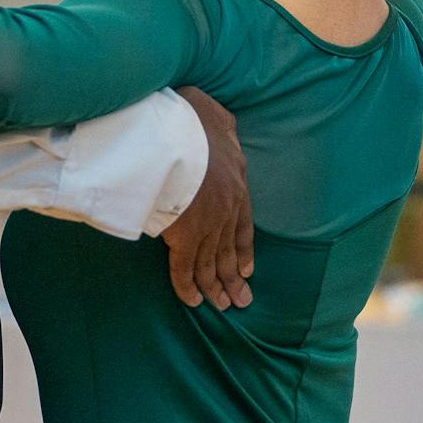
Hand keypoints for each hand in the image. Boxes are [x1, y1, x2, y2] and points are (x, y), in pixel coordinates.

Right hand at [162, 86, 253, 310]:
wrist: (175, 135)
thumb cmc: (190, 119)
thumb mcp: (216, 115)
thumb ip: (223, 128)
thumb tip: (226, 126)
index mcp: (236, 183)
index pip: (243, 225)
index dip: (244, 249)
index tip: (247, 269)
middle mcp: (226, 209)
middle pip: (230, 250)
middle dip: (234, 278)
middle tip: (241, 301)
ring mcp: (206, 225)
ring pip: (211, 263)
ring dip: (216, 287)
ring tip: (222, 306)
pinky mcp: (183, 236)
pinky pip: (184, 268)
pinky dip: (187, 286)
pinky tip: (193, 301)